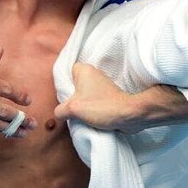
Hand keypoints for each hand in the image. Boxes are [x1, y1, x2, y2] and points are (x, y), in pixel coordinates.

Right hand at [55, 64, 187, 132]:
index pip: (69, 72)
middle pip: (76, 84)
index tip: (67, 96)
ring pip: (85, 94)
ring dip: (82, 104)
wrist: (127, 115)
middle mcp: (95, 73)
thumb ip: (60, 109)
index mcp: (85, 70)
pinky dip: (92, 107)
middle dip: (73, 96)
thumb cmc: (99, 107)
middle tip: (72, 107)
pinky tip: (90, 117)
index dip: (66, 84)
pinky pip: (94, 100)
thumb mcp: (72, 109)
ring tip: (82, 114)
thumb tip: (60, 112)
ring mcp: (104, 84)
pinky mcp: (110, 95)